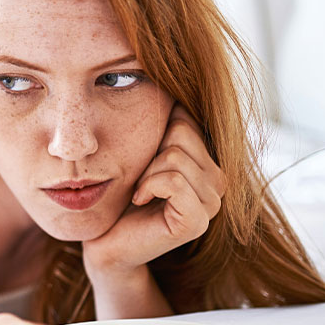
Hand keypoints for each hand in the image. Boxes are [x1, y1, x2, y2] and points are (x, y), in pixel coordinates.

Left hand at [83, 103, 224, 280]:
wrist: (105, 239)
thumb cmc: (120, 195)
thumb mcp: (143, 153)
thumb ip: (165, 125)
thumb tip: (173, 85)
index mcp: (208, 162)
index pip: (186, 119)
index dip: (155, 135)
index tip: (143, 162)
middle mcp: (219, 182)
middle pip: (182, 133)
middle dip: (149, 153)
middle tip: (140, 180)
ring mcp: (212, 205)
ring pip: (175, 156)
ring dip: (146, 173)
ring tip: (140, 192)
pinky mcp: (197, 222)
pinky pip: (173, 181)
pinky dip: (148, 186)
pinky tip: (140, 201)